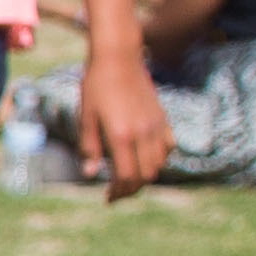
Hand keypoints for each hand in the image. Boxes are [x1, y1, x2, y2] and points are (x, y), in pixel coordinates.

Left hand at [76, 48, 169, 199]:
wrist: (118, 58)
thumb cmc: (96, 86)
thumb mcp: (86, 117)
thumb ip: (89, 148)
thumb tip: (90, 174)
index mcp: (121, 135)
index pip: (127, 176)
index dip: (118, 192)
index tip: (108, 197)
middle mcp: (143, 133)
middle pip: (145, 175)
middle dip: (131, 189)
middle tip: (116, 192)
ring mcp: (156, 125)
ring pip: (159, 164)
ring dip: (145, 176)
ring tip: (128, 178)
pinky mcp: (162, 117)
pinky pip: (168, 147)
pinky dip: (159, 158)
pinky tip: (144, 158)